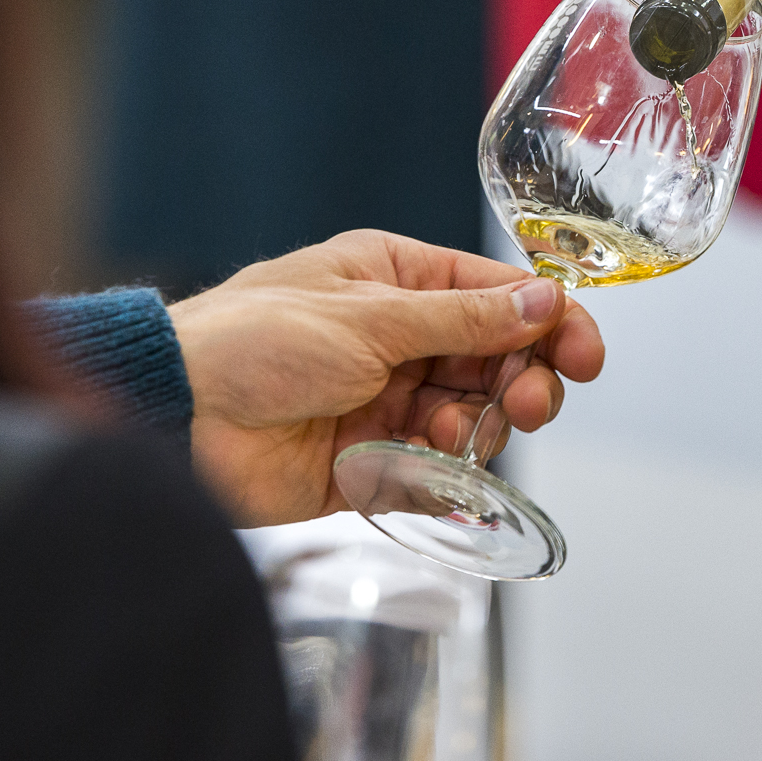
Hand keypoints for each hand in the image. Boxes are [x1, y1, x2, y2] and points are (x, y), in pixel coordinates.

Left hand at [170, 231, 605, 526]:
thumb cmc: (252, 341)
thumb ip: (463, 319)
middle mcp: (396, 338)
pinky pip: (433, 472)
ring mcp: (384, 401)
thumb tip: (544, 304)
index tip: (586, 357)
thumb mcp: (369, 318)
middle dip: (522, 382)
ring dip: (480, 430)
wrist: (175, 417)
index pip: (497, 296)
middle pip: (496, 360)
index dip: (550, 324)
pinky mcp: (367, 463)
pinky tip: (450, 481)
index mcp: (395, 279)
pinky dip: (449, 479)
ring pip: (471, 418)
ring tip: (457, 439)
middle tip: (525, 405)